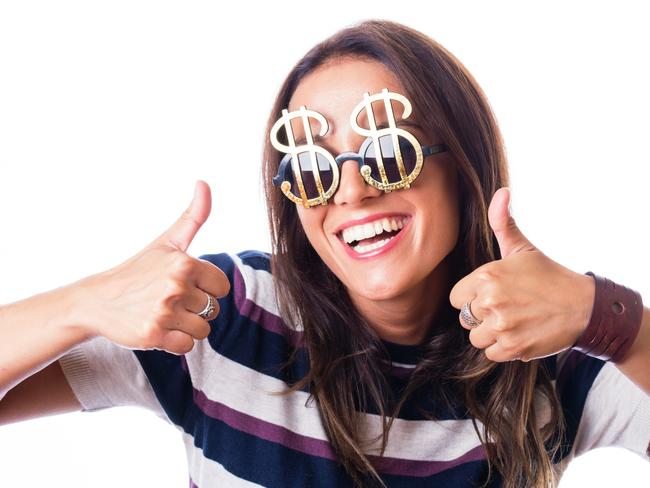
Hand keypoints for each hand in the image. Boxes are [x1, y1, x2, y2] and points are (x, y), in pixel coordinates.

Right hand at [76, 180, 229, 354]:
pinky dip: (176, 342)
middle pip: (214, 309)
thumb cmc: (138, 270)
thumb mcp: (167, 241)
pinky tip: (159, 329)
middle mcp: (175, 286)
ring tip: (164, 314)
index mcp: (184, 263)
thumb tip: (203, 182)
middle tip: (169, 300)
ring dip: (186, 326)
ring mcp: (164, 312)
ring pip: (203, 330)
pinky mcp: (154, 336)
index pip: (222, 286)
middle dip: (195, 308)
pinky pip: (187, 346)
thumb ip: (193, 216)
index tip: (185, 284)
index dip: (206, 288)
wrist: (97, 300)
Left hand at [449, 187, 594, 361]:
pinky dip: (503, 348)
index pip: (456, 298)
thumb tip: (501, 192)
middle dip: (481, 316)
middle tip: (506, 309)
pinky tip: (519, 334)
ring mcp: (501, 326)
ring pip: (476, 338)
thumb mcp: (522, 248)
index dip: (470, 298)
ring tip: (512, 322)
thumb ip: (502, 222)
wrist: (583, 306)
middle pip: (465, 319)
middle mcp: (490, 301)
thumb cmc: (548, 275)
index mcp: (486, 276)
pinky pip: (490, 353)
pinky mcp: (512, 348)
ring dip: (491, 334)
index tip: (489, 296)